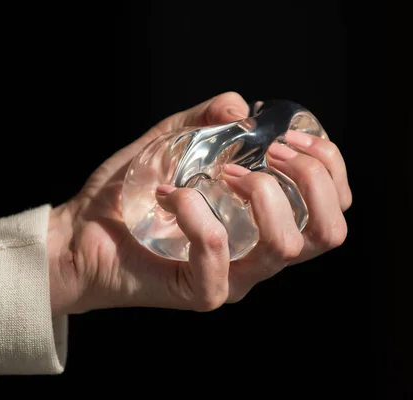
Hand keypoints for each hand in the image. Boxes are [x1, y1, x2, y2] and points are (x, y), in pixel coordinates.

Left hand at [46, 92, 351, 315]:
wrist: (79, 236)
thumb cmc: (126, 196)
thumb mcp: (168, 144)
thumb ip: (204, 122)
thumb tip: (240, 106)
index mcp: (264, 224)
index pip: (332, 209)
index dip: (330, 167)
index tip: (293, 137)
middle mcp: (259, 255)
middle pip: (329, 232)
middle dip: (312, 179)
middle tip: (273, 153)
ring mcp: (234, 277)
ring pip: (285, 247)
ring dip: (262, 194)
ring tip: (223, 173)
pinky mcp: (201, 291)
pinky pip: (217, 251)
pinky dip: (196, 210)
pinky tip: (169, 194)